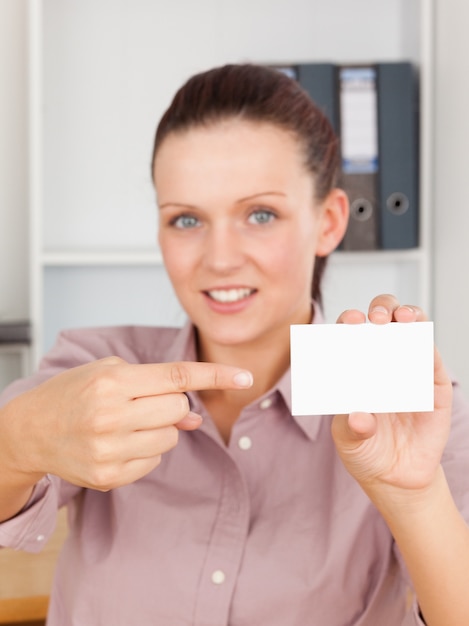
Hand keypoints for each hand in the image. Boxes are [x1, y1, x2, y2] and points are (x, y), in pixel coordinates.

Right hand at [1, 358, 252, 490]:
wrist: (31, 430)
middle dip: (172, 406)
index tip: (244, 376)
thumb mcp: (109, 373)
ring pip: (170, 438)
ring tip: (128, 423)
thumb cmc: (72, 393)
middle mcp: (111, 416)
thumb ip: (156, 387)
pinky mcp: (109, 477)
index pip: (176, 377)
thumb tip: (195, 417)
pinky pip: (154, 462)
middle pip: (178, 410)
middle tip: (145, 403)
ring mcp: (110, 450)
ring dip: (159, 429)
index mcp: (112, 382)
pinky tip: (119, 443)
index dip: (215, 374)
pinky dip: (146, 450)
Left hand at [331, 294, 452, 499]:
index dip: (349, 322)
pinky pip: (431, 357)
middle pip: (382, 320)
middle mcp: (380, 360)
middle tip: (375, 319)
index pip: (349, 334)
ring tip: (402, 318)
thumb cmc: (366, 450)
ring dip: (407, 316)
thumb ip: (352, 428)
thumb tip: (359, 416)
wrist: (397, 475)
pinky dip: (426, 346)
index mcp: (354, 367)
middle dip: (380, 309)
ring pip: (411, 329)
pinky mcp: (433, 382)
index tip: (350, 322)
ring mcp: (408, 367)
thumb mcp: (350, 441)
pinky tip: (420, 344)